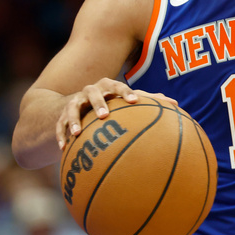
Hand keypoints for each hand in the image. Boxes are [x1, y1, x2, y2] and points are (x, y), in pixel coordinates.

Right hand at [56, 78, 178, 149]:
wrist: (73, 104)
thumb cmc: (109, 102)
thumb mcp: (125, 100)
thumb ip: (148, 100)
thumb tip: (176, 104)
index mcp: (107, 87)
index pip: (117, 85)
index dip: (126, 92)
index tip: (135, 101)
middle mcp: (90, 91)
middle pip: (93, 92)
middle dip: (99, 103)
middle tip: (105, 116)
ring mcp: (74, 102)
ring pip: (72, 108)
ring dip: (74, 119)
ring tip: (77, 133)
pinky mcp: (60, 115)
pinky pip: (58, 125)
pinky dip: (61, 135)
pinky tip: (64, 148)